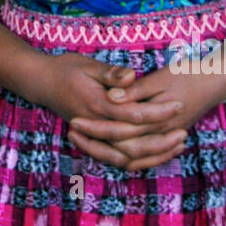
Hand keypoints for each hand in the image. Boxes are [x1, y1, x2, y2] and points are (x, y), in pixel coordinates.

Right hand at [28, 53, 184, 169]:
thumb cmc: (65, 69)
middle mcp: (96, 125)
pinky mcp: (94, 140)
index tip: (179, 104)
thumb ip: (110, 74)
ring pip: (126, 157)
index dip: (158, 111)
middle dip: (161, 139)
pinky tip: (157, 155)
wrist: (41, 82)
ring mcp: (94, 136)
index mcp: (97, 105)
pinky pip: (117, 159)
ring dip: (153, 154)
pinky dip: (138, 161)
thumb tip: (131, 76)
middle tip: (185, 131)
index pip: (134, 114)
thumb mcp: (88, 64)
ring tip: (177, 146)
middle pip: (133, 142)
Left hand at [69, 66, 221, 170]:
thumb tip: (111, 97)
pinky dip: (129, 159)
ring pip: (133, 158)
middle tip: (72, 133)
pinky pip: (146, 158)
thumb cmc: (188, 75)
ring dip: (108, 153)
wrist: (216, 81)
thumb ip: (135, 90)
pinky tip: (113, 152)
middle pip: (122, 149)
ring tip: (85, 143)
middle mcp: (160, 134)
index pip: (119, 130)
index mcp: (155, 118)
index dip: (95, 127)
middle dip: (95, 144)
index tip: (74, 121)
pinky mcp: (169, 137)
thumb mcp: (160, 78)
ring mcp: (166, 138)